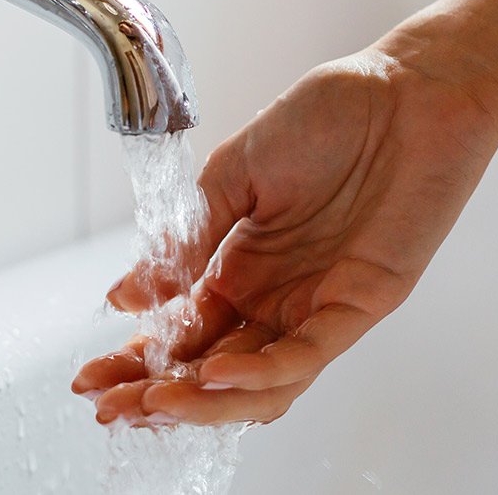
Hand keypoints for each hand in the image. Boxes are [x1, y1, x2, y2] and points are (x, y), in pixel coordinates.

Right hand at [72, 44, 497, 425]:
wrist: (408, 90)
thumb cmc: (330, 115)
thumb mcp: (236, 171)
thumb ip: (187, 237)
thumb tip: (128, 296)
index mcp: (240, 264)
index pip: (181, 331)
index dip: (135, 358)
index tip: (89, 378)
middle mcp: (275, 295)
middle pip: (209, 368)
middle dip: (155, 394)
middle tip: (107, 407)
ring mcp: (316, 304)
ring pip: (258, 382)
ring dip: (205, 402)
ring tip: (154, 401)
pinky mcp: (360, 304)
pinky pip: (306, 355)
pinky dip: (261, 372)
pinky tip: (215, 372)